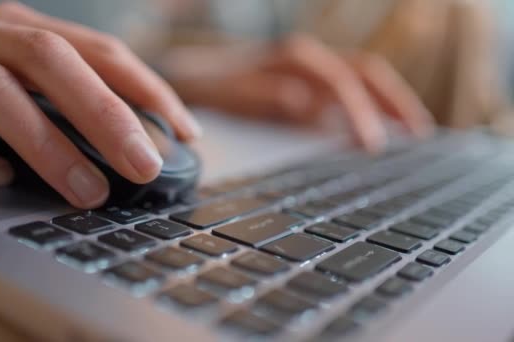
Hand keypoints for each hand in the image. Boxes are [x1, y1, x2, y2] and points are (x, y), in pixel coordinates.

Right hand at [0, 2, 201, 208]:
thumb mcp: (27, 87)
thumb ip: (70, 102)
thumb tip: (138, 149)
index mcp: (22, 29)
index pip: (100, 51)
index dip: (148, 90)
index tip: (185, 131)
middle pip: (52, 59)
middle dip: (107, 115)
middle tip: (146, 165)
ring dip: (49, 146)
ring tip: (89, 192)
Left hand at [159, 35, 434, 151]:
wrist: (187, 76)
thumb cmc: (208, 87)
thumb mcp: (231, 94)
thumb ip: (266, 96)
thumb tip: (306, 102)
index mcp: (295, 60)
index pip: (343, 82)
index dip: (362, 113)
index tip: (374, 145)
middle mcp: (308, 61)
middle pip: (365, 73)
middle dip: (394, 101)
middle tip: (421, 134)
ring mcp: (309, 72)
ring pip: (361, 80)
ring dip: (388, 102)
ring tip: (414, 131)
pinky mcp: (307, 86)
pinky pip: (346, 92)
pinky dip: (366, 108)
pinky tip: (376, 130)